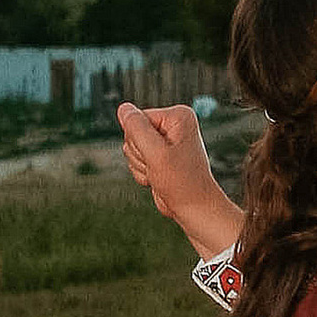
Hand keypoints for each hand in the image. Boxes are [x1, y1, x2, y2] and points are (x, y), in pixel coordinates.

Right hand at [117, 101, 238, 254]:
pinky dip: (142, 172)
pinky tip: (158, 177)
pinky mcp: (159, 154)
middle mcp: (173, 125)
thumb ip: (136, 128)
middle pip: (132, 132)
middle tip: (160, 166)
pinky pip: (135, 159)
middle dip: (140, 154)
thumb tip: (124, 108)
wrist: (193, 207)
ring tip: (161, 173)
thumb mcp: (155, 153)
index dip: (139, 141)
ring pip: (131, 148)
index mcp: (178, 116)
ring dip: (140, 165)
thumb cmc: (182, 182)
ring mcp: (165, 140)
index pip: (137, 118)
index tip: (160, 155)